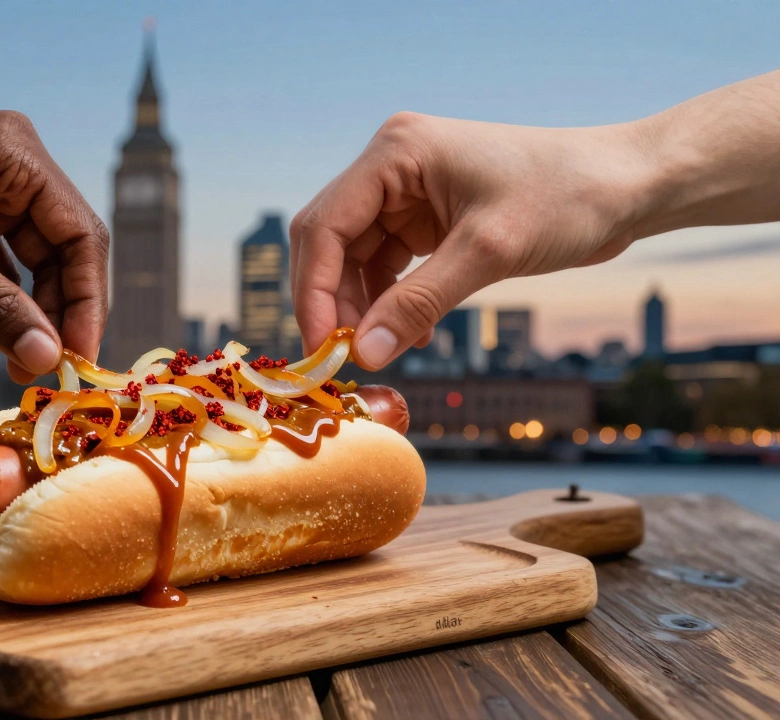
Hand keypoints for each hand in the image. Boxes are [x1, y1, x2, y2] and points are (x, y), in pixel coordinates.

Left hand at [0, 106, 108, 380]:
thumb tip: (47, 357)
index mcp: (18, 157)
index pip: (82, 235)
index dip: (88, 302)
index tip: (78, 357)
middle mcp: (11, 169)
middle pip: (59, 255)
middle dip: (50, 316)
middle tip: (39, 372)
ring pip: (25, 266)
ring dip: (17, 318)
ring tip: (5, 368)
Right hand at [290, 112, 651, 368]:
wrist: (628, 186)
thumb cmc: (568, 198)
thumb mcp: (489, 252)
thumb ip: (419, 303)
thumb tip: (365, 354)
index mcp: (396, 152)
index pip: (325, 225)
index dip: (313, 290)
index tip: (324, 346)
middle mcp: (392, 166)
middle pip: (331, 242)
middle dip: (333, 302)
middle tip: (343, 357)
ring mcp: (408, 191)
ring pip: (355, 259)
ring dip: (362, 308)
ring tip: (381, 351)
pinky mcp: (427, 217)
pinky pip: (387, 266)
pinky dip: (391, 302)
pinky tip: (410, 335)